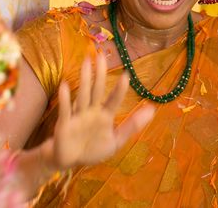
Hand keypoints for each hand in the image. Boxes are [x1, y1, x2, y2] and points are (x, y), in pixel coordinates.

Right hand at [38, 54, 153, 169]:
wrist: (70, 161)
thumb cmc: (93, 149)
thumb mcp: (116, 140)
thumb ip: (133, 125)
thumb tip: (153, 109)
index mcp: (104, 115)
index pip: (114, 100)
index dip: (119, 89)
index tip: (126, 75)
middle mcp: (91, 111)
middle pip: (97, 90)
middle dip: (100, 74)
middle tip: (101, 55)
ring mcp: (78, 116)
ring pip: (82, 95)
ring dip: (84, 79)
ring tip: (86, 62)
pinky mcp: (64, 124)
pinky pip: (65, 110)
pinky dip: (65, 99)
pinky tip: (65, 85)